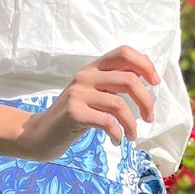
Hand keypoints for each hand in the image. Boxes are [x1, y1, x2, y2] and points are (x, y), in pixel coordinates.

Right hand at [13, 45, 159, 161]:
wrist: (40, 134)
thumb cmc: (72, 116)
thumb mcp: (92, 94)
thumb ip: (112, 84)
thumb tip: (144, 78)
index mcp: (92, 68)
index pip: (123, 53)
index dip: (145, 64)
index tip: (155, 83)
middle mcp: (85, 76)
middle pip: (129, 80)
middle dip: (146, 101)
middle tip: (150, 117)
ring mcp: (78, 93)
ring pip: (120, 105)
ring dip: (132, 124)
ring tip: (132, 136)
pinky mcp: (73, 112)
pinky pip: (107, 122)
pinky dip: (118, 134)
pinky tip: (117, 140)